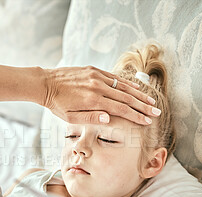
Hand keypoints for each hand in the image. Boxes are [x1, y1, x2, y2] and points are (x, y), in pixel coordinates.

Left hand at [43, 66, 158, 124]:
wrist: (45, 83)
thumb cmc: (56, 104)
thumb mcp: (70, 117)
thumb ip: (90, 118)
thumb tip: (110, 120)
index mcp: (93, 101)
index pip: (121, 109)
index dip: (136, 116)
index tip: (147, 121)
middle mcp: (98, 87)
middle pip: (126, 98)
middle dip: (143, 106)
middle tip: (157, 112)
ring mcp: (97, 76)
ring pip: (123, 86)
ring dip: (139, 95)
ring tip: (151, 101)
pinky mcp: (94, 70)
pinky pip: (114, 77)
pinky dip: (127, 84)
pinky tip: (136, 89)